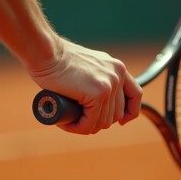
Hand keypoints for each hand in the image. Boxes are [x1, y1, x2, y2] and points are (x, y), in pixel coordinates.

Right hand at [25, 38, 142, 134]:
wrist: (45, 51)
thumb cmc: (56, 59)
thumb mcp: (86, 67)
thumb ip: (96, 78)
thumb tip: (95, 100)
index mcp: (117, 68)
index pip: (135, 95)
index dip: (129, 112)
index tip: (120, 122)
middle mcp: (117, 74)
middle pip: (117, 114)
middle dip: (98, 121)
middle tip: (78, 118)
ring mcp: (109, 84)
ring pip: (102, 122)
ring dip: (85, 126)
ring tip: (68, 119)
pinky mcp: (98, 94)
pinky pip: (90, 124)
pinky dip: (78, 128)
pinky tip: (67, 123)